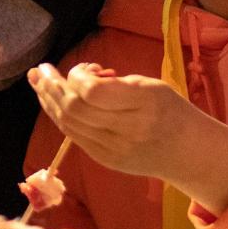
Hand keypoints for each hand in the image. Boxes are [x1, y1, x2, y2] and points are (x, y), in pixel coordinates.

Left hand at [27, 62, 227, 211]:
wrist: (189, 152)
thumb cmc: (170, 109)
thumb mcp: (149, 85)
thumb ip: (111, 83)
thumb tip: (73, 77)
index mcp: (143, 104)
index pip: (92, 92)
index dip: (77, 77)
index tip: (81, 67)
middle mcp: (127, 130)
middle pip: (75, 109)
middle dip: (52, 87)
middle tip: (40, 70)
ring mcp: (114, 150)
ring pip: (69, 124)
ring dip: (49, 101)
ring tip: (38, 82)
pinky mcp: (106, 161)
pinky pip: (74, 136)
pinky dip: (60, 117)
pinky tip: (52, 102)